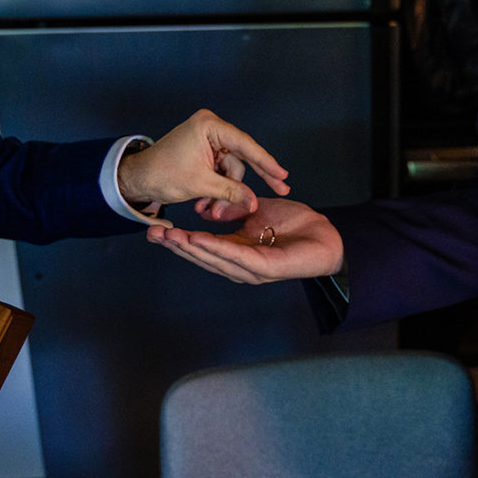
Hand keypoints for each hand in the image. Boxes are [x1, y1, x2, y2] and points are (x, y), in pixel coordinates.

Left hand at [118, 109, 289, 218]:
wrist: (137, 180)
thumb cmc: (161, 175)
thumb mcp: (200, 185)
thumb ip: (230, 191)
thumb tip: (253, 202)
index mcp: (209, 126)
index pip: (245, 145)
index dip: (266, 161)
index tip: (283, 174)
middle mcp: (211, 128)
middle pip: (241, 157)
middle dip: (246, 182)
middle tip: (281, 188)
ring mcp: (209, 140)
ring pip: (231, 170)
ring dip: (225, 192)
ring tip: (212, 211)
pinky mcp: (205, 153)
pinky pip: (221, 172)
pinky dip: (218, 189)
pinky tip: (207, 204)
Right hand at [146, 197, 343, 283]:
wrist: (326, 235)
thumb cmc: (295, 225)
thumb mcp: (256, 209)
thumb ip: (233, 209)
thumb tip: (210, 208)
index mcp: (236, 250)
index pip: (201, 246)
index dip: (178, 239)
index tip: (155, 229)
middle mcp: (239, 264)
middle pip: (201, 256)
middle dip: (175, 246)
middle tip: (151, 233)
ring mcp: (251, 269)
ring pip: (214, 259)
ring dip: (190, 248)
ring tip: (168, 236)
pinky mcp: (265, 269)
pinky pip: (236, 257)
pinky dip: (216, 248)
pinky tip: (198, 239)